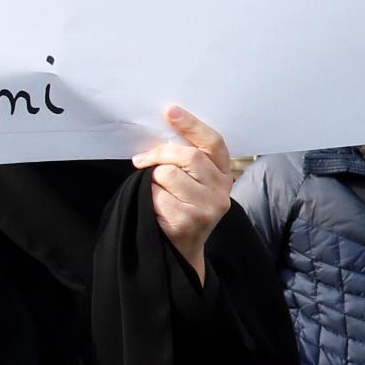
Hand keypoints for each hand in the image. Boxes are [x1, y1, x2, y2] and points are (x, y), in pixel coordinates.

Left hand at [133, 106, 233, 281]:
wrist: (180, 253)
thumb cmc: (180, 207)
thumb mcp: (193, 183)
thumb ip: (187, 161)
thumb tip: (162, 131)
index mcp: (223, 174)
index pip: (213, 143)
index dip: (192, 125)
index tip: (170, 111)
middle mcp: (221, 191)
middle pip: (188, 156)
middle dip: (160, 154)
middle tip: (142, 161)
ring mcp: (207, 208)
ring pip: (168, 175)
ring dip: (151, 181)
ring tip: (154, 192)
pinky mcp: (187, 221)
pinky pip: (156, 196)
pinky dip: (148, 199)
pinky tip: (155, 210)